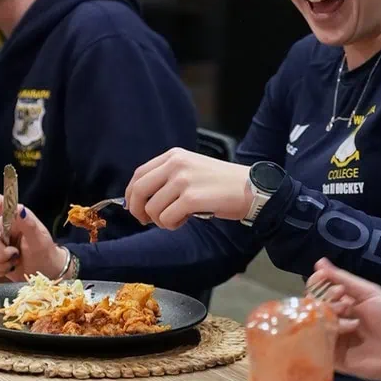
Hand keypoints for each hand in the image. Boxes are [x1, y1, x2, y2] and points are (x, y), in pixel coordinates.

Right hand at [0, 193, 67, 281]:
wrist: (44, 271)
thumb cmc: (45, 252)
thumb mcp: (40, 239)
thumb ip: (29, 224)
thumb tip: (19, 208)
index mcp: (14, 217)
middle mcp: (2, 226)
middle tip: (15, 255)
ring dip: (1, 262)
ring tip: (16, 262)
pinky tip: (10, 268)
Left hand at [125, 148, 251, 228]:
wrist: (250, 188)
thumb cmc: (221, 183)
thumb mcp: (192, 169)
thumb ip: (167, 177)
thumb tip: (139, 199)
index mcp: (174, 155)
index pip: (139, 174)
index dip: (131, 194)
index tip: (134, 207)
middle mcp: (176, 164)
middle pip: (139, 190)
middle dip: (138, 210)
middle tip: (147, 220)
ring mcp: (184, 180)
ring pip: (152, 209)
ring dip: (162, 220)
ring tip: (178, 218)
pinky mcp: (192, 198)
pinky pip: (167, 219)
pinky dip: (173, 225)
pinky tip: (185, 220)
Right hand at [306, 258, 380, 380]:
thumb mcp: (370, 293)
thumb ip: (344, 279)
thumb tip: (319, 262)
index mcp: (344, 302)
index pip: (319, 290)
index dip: (317, 283)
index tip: (322, 279)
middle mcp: (336, 318)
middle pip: (314, 306)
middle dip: (325, 301)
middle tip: (345, 305)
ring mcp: (333, 338)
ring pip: (314, 325)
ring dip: (327, 318)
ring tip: (349, 323)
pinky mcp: (333, 358)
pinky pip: (318, 346)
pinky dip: (322, 338)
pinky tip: (334, 333)